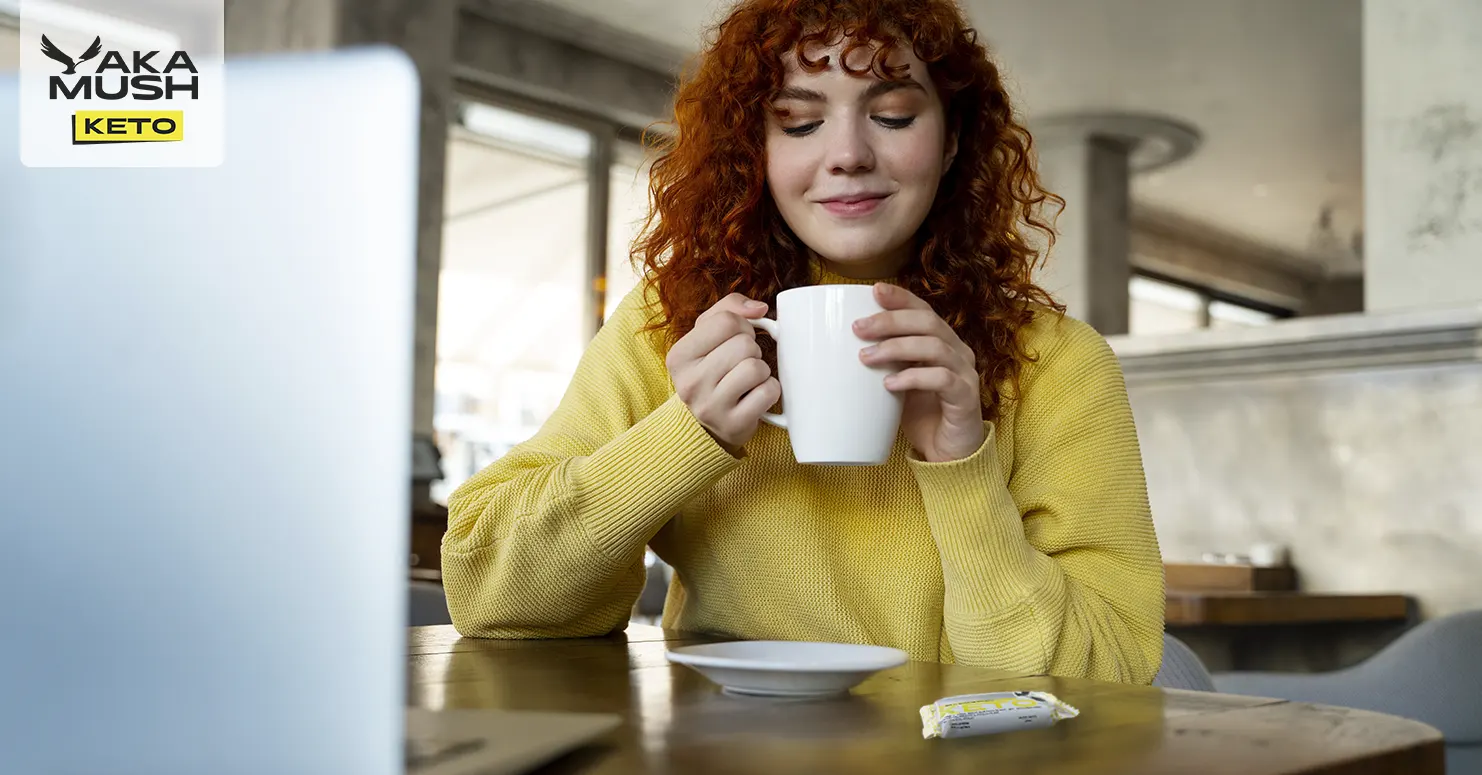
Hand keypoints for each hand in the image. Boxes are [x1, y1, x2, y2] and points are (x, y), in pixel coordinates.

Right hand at [666, 293, 781, 452]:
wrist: (706, 425)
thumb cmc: (712, 372)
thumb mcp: (707, 336)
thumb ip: (729, 309)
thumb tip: (760, 308)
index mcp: (679, 356)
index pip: (726, 321)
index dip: (742, 326)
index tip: (736, 340)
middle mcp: (689, 382)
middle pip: (744, 344)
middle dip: (752, 350)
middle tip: (741, 364)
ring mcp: (710, 407)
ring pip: (756, 367)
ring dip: (762, 371)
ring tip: (748, 380)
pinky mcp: (733, 425)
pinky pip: (768, 392)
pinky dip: (770, 391)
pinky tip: (755, 397)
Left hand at [855, 283, 985, 462]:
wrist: (948, 455)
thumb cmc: (921, 415)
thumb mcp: (897, 382)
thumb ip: (883, 363)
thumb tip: (837, 348)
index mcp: (942, 342)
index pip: (924, 310)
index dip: (901, 298)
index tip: (874, 290)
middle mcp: (957, 352)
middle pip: (928, 322)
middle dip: (891, 320)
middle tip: (858, 328)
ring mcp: (965, 373)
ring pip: (935, 346)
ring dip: (896, 347)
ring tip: (866, 357)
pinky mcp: (966, 398)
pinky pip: (941, 379)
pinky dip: (913, 378)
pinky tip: (889, 385)